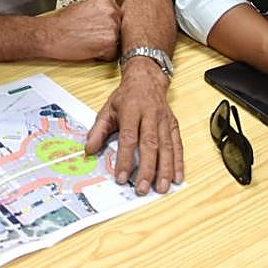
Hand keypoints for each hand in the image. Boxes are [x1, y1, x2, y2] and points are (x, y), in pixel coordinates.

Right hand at [41, 0, 120, 61]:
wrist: (50, 34)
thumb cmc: (61, 23)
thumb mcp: (83, 7)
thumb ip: (99, 11)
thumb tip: (107, 19)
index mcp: (106, 1)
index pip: (118, 16)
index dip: (108, 25)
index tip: (99, 29)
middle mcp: (112, 12)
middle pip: (120, 28)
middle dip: (109, 35)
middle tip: (93, 37)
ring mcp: (112, 28)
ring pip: (118, 42)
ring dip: (107, 46)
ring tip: (89, 43)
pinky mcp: (109, 44)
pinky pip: (113, 55)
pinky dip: (103, 56)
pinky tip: (89, 50)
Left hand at [84, 58, 182, 194]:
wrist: (146, 79)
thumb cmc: (127, 96)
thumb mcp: (108, 109)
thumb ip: (98, 130)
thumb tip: (89, 150)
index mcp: (131, 110)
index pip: (128, 138)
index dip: (125, 159)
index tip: (122, 177)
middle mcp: (150, 115)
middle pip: (150, 145)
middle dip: (147, 169)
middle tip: (143, 188)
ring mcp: (164, 121)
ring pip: (166, 147)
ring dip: (165, 170)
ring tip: (162, 188)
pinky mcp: (174, 125)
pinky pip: (177, 145)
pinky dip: (178, 162)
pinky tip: (177, 177)